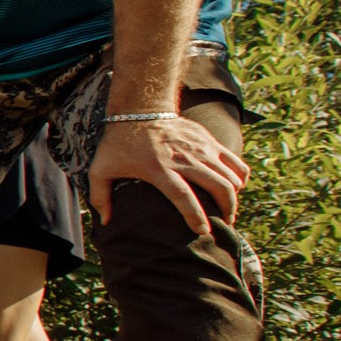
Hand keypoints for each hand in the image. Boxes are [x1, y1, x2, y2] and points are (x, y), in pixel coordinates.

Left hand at [89, 114, 247, 230]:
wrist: (139, 109)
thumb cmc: (119, 143)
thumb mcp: (101, 168)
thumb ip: (100, 196)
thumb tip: (106, 221)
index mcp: (159, 168)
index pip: (182, 195)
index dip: (195, 215)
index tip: (203, 231)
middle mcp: (184, 158)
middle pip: (217, 186)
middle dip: (226, 209)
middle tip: (224, 224)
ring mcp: (200, 148)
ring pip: (230, 175)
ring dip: (234, 197)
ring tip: (229, 211)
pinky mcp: (209, 140)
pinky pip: (235, 162)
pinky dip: (240, 177)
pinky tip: (235, 188)